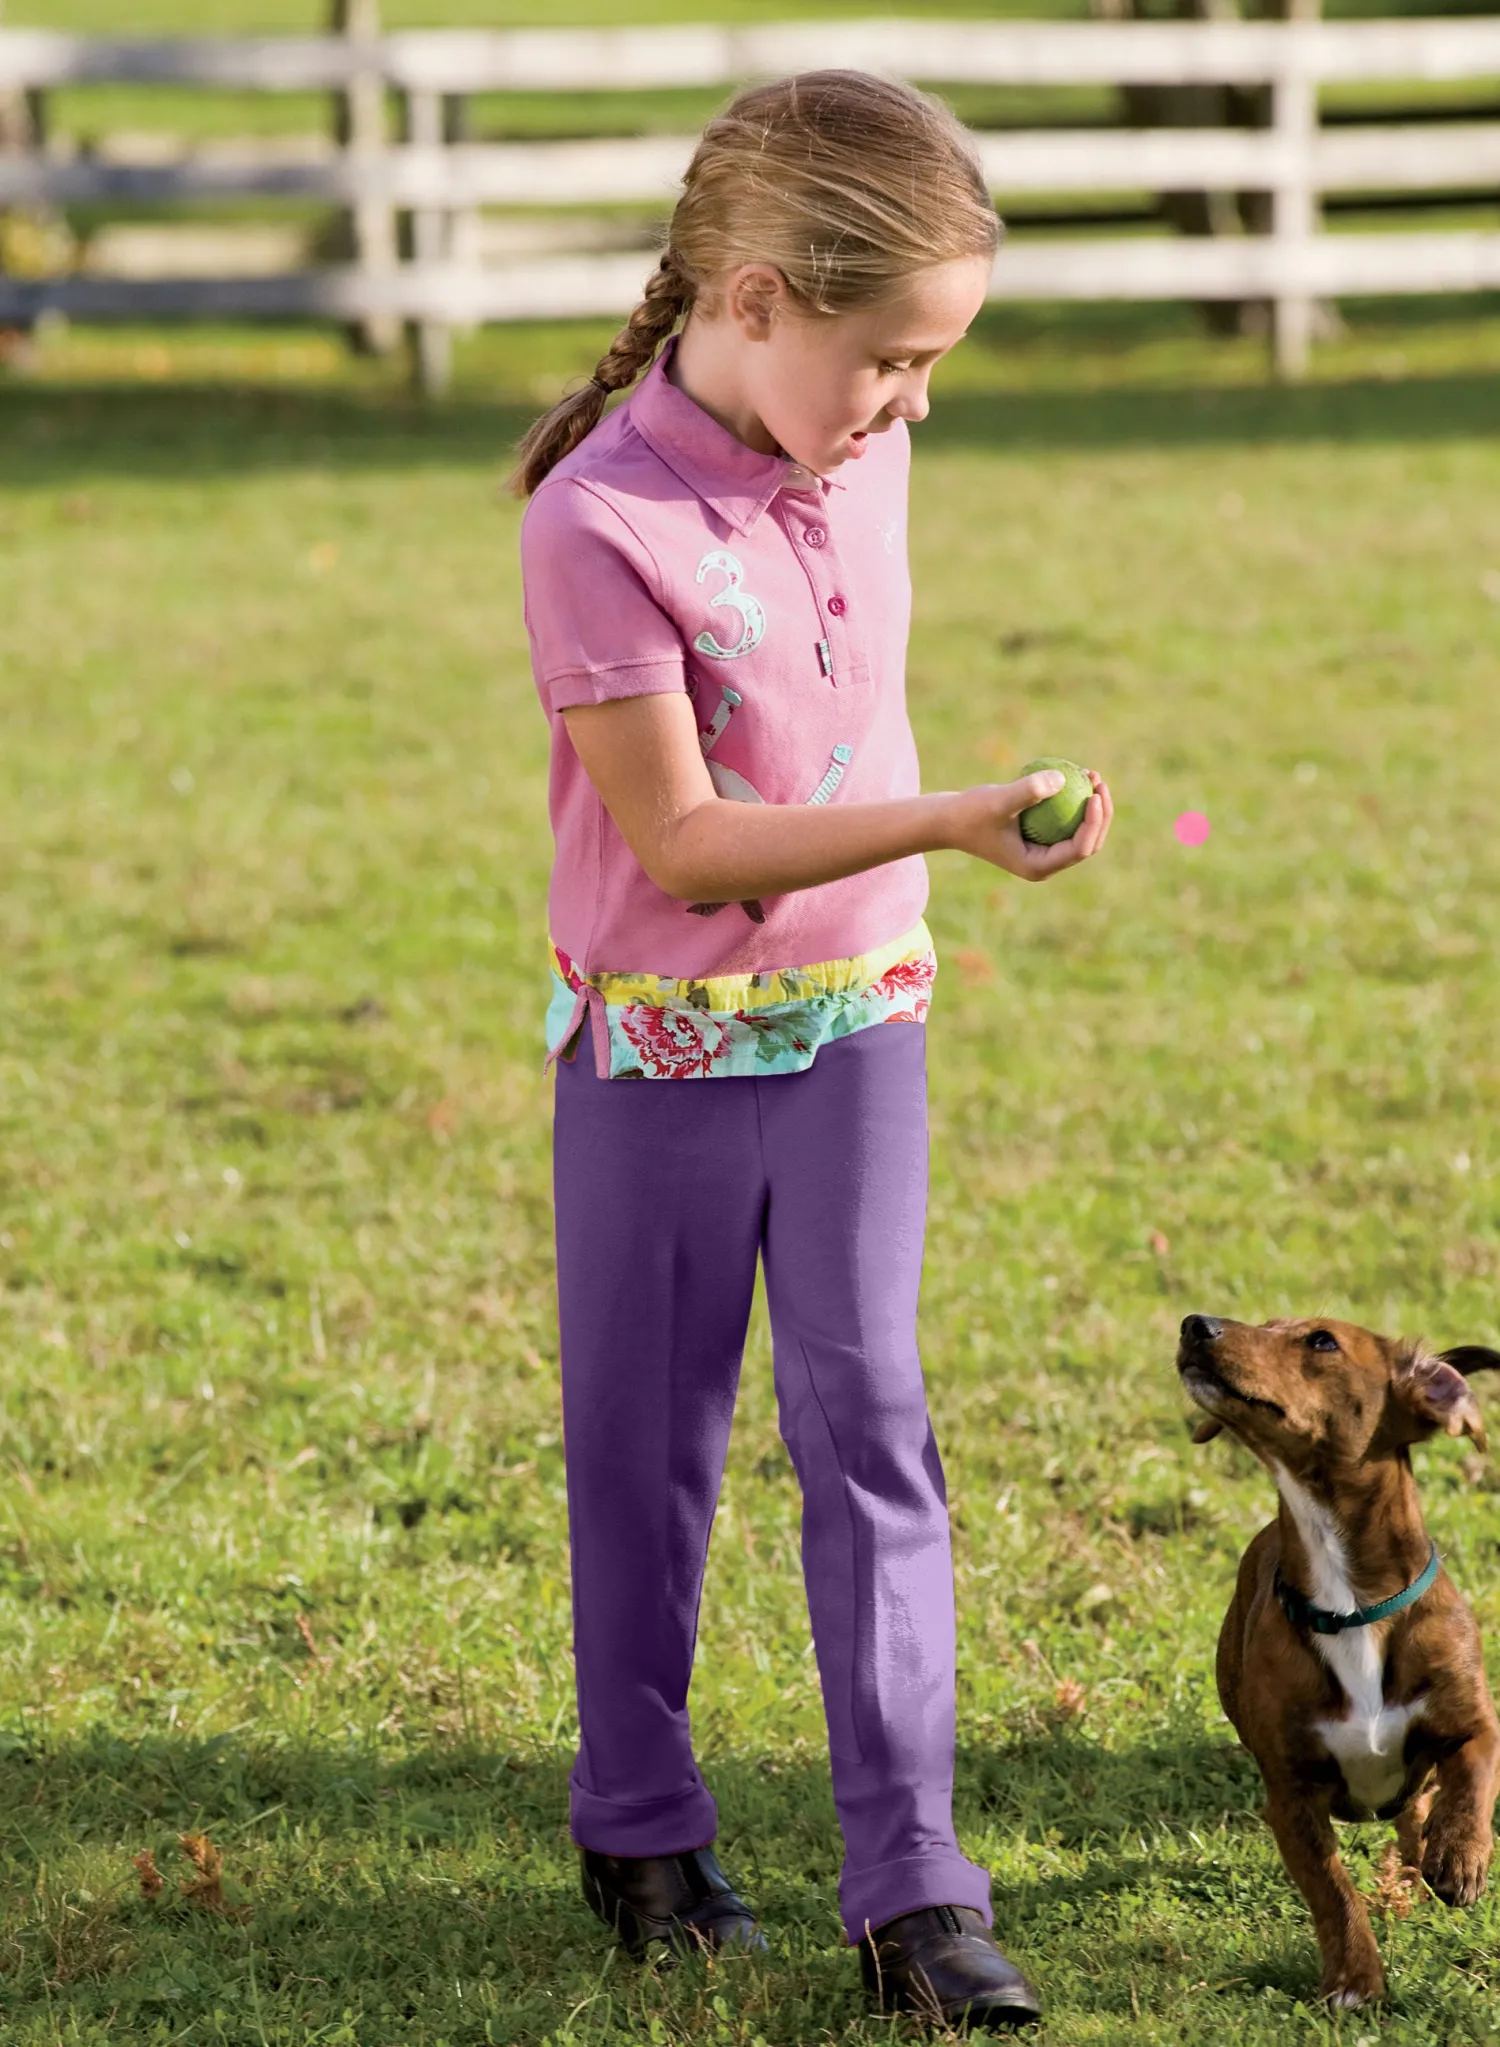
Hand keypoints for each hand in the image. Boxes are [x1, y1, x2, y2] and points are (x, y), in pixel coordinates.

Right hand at [947, 766, 1111, 882]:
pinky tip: (1074, 775)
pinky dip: (1073, 801)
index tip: (1095, 794)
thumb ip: (1028, 791)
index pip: (1080, 849)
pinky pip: (1066, 821)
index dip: (1094, 822)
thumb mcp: (997, 800)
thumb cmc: (970, 813)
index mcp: (1038, 866)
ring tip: (1091, 775)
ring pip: (1080, 832)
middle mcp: (1045, 864)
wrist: (949, 821)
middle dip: (1101, 814)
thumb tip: (1062, 778)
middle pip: (1088, 843)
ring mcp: (1044, 852)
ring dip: (1090, 806)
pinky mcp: (1040, 838)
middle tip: (1099, 781)